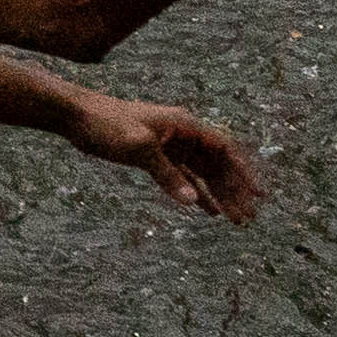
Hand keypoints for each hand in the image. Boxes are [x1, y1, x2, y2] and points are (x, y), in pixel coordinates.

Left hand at [71, 92, 266, 224]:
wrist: (77, 117)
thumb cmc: (107, 124)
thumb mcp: (139, 147)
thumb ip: (167, 175)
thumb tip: (192, 202)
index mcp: (185, 125)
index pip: (225, 149)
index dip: (244, 172)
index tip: (258, 194)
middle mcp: (183, 134)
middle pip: (218, 165)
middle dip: (235, 191)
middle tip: (248, 218)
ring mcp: (170, 145)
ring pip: (203, 173)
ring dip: (220, 195)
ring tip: (235, 220)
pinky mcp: (156, 156)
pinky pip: (184, 177)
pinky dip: (197, 193)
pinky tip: (208, 211)